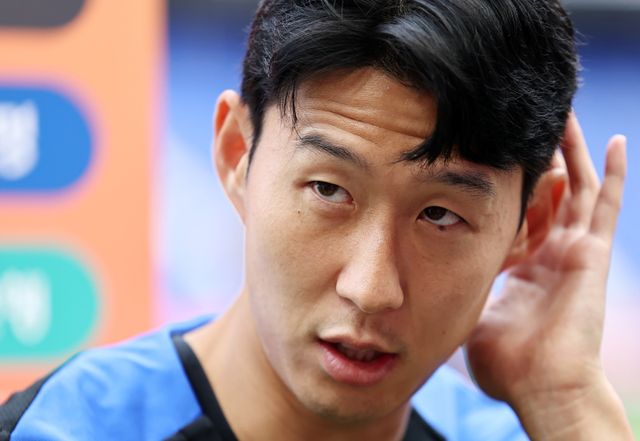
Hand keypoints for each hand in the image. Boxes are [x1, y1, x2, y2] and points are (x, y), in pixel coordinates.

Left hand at [465, 112, 632, 438]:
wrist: (540, 387)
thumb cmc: (506, 364)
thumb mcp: (472, 317)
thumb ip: (458, 294)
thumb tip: (423, 286)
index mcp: (524, 268)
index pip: (518, 215)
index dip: (509, 187)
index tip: (490, 155)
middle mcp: (551, 254)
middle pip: (548, 193)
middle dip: (539, 158)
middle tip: (524, 120)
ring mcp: (575, 251)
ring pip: (575, 188)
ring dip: (570, 151)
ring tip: (561, 112)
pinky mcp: (594, 253)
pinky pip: (606, 205)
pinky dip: (613, 175)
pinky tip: (614, 142)